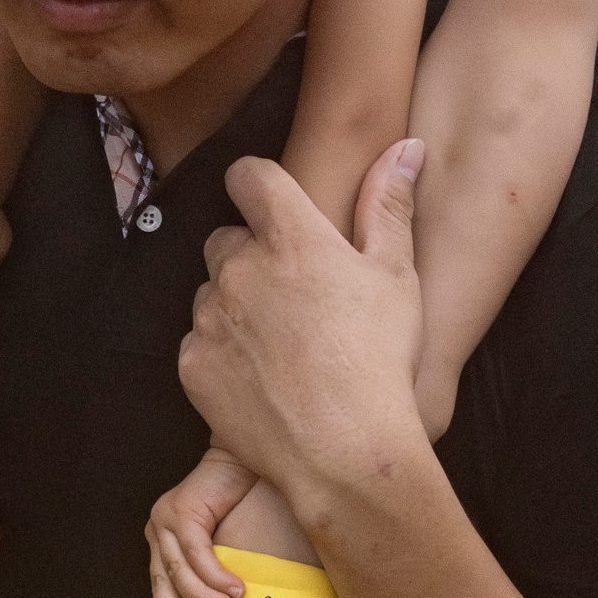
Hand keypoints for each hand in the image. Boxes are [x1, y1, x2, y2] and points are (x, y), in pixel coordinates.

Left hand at [144, 446, 260, 597]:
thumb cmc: (235, 502)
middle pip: (162, 582)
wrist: (240, 459)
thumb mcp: (219, 541)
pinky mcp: (183, 511)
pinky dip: (216, 575)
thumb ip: (211, 568)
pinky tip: (234, 588)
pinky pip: (198, 553)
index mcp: (162, 539)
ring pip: (180, 571)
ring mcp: (167, 519)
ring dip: (204, 596)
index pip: (160, 584)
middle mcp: (157, 529)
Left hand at [176, 141, 429, 517]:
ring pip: (212, 294)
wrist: (343, 450)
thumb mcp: (398, 276)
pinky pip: (200, 343)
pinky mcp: (193, 363)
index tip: (270, 203)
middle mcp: (240, 267)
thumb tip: (405, 147)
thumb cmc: (380, 360)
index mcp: (290, 236)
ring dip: (235, 307)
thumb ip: (389, 204)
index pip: (249, 177)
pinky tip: (263, 378)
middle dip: (251, 256)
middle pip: (227, 239)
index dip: (256, 185)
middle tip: (293, 296)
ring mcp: (210, 317)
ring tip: (283, 345)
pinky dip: (222, 354)